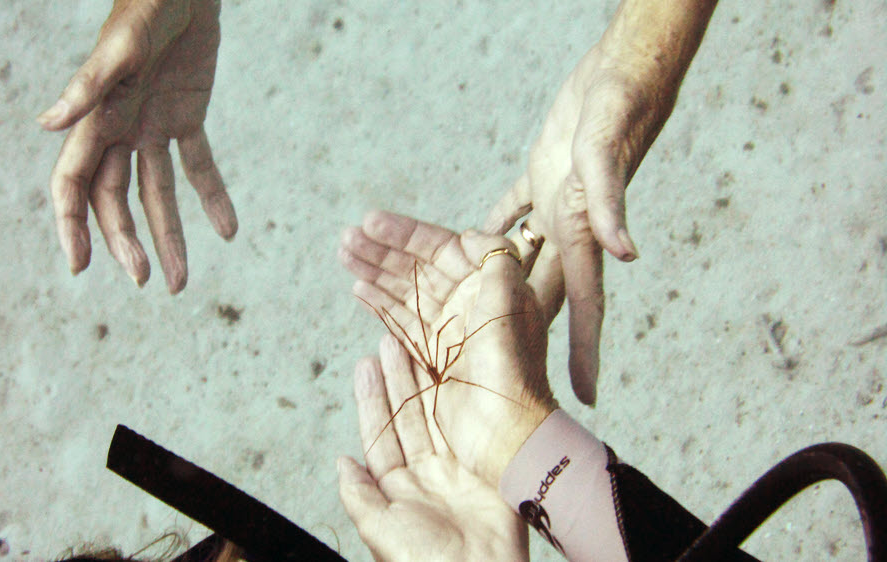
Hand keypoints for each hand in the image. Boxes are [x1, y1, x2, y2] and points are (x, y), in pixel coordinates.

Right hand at [39, 0, 236, 292]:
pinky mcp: (187, 118)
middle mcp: (120, 130)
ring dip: (169, 236)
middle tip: (148, 280)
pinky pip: (199, 166)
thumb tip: (46, 124)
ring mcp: (153, 127)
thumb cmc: (147, 6)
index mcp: (96, 118)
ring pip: (156, 194)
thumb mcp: (122, 46)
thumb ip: (89, 86)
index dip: (72, 224)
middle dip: (128, 241)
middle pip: (116, 199)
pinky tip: (227, 231)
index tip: (80, 266)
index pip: (74, 182)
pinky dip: (213, 197)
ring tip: (181, 281)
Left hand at [338, 335, 528, 561]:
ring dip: (425, 382)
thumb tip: (341, 462)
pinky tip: (451, 372)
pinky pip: (467, 427)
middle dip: (398, 381)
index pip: (380, 435)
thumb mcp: (380, 529)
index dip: (372, 400)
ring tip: (414, 345)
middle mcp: (424, 476)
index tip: (365, 366)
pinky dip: (458, 400)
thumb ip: (359, 495)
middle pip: (407, 418)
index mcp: (396, 490)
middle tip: (389, 342)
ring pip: (436, 416)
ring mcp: (455, 470)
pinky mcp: (484, 469)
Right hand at [340, 210, 556, 485]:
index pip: (440, 248)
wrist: (506, 428)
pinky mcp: (432, 357)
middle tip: (346, 238)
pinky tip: (358, 288)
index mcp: (486, 283)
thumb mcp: (511, 301)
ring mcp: (448, 329)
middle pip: (417, 266)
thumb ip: (495, 258)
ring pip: (404, 291)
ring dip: (374, 271)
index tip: (371, 221)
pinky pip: (400, 321)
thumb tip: (468, 234)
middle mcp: (466, 302)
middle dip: (381, 250)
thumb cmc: (512, 365)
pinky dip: (378, 303)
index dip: (405, 233)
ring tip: (344, 254)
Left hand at [485, 37, 691, 404]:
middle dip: (525, 330)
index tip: (586, 397)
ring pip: (518, 254)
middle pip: (542, 293)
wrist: (624, 71)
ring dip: (495, 278)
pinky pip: (512, 211)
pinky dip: (493, 226)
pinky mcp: (544, 176)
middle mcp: (569, 229)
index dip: (585, 352)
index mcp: (582, 235)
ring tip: (471, 310)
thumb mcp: (605, 154)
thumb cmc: (619, 108)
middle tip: (505, 368)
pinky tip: (473, 241)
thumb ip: (611, 202)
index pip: (585, 307)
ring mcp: (556, 204)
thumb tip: (627, 254)